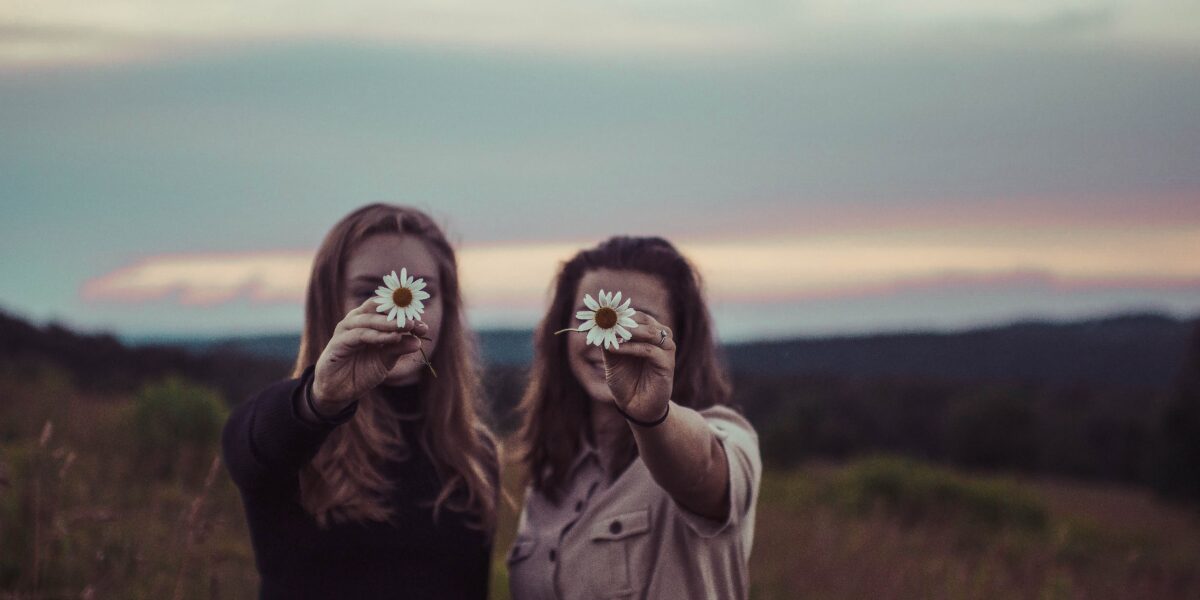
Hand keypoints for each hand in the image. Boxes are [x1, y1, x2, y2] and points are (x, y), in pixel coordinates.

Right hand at [312, 298, 427, 409]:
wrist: (339, 390)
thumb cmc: (361, 370)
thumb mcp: (385, 359)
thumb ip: (399, 348)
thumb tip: (418, 341)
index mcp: (368, 320)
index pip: (387, 309)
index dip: (406, 314)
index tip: (424, 326)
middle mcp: (356, 320)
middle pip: (378, 308)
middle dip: (399, 314)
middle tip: (416, 323)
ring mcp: (346, 329)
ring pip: (370, 319)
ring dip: (390, 323)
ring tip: (408, 327)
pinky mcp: (338, 342)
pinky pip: (360, 335)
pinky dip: (378, 335)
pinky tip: (393, 338)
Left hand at [602, 313, 674, 421]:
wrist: (635, 407)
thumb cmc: (626, 381)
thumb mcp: (613, 359)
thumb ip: (609, 341)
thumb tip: (599, 324)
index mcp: (648, 334)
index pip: (637, 315)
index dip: (620, 313)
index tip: (602, 314)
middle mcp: (660, 339)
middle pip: (645, 320)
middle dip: (624, 320)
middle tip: (606, 321)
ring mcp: (666, 350)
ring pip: (650, 332)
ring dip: (629, 331)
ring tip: (611, 334)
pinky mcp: (667, 364)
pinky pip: (649, 350)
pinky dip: (631, 348)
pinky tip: (615, 348)